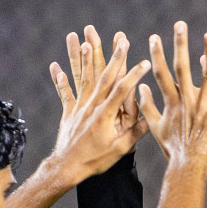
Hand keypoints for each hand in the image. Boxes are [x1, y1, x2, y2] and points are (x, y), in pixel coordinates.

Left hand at [48, 26, 151, 181]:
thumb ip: (135, 133)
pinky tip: (55, 66)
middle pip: (103, 76)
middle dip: (113, 56)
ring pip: (82, 79)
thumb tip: (150, 118)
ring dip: (83, 59)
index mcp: (106, 114)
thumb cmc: (94, 160)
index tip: (144, 62)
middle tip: (121, 39)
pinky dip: (60, 80)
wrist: (67, 168)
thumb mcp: (119, 149)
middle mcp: (92, 106)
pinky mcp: (68, 113)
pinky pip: (64, 94)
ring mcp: (79, 108)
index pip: (123, 89)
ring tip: (83, 41)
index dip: (134, 74)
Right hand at [138, 22, 206, 171]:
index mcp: (170, 102)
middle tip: (180, 24)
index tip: (154, 37)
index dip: (156, 54)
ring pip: (206, 75)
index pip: (161, 73)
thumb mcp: (155, 126)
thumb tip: (140, 87)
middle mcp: (185, 101)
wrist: (186, 166)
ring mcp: (201, 107)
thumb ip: (147, 105)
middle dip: (179, 44)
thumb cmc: (172, 149)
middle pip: (181, 67)